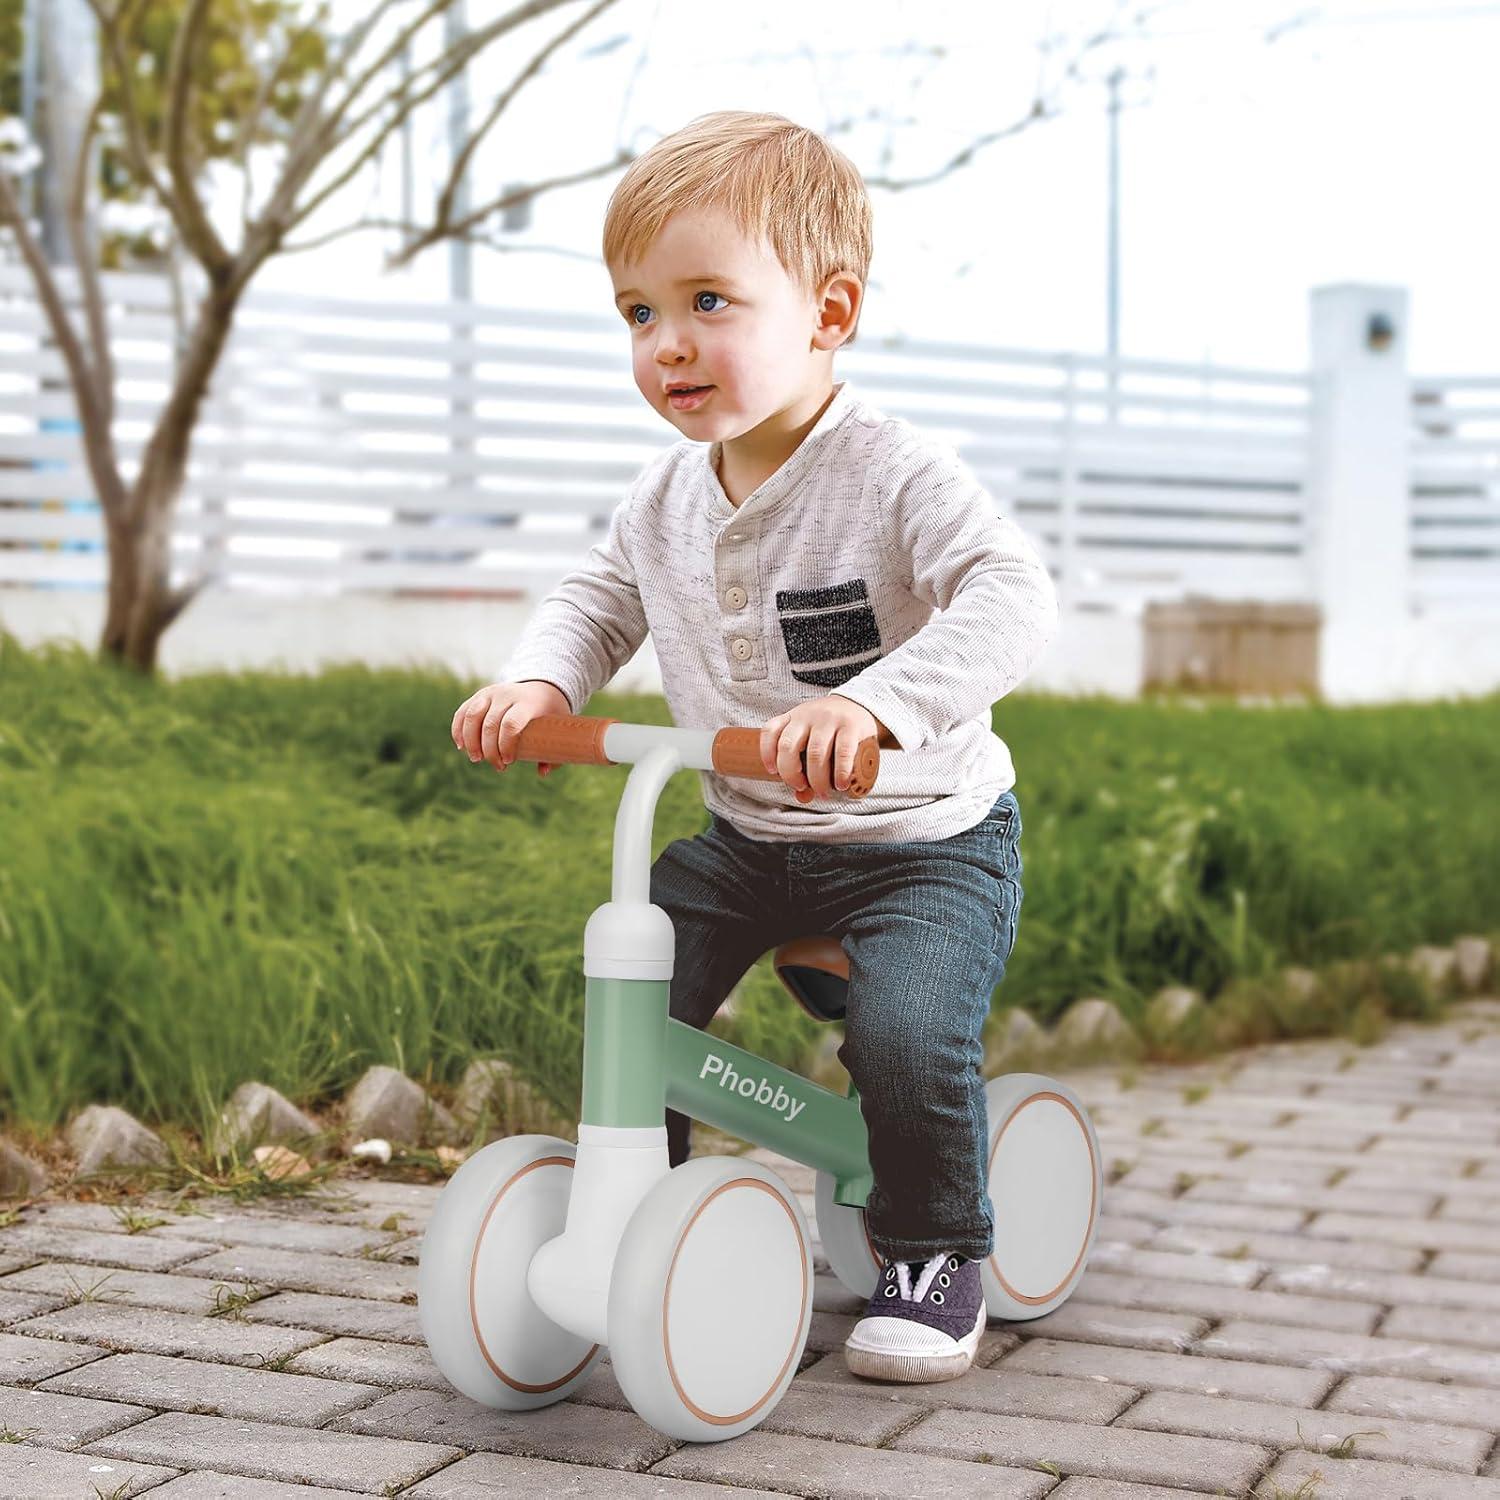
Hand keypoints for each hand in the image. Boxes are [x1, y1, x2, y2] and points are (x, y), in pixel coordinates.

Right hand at [450, 678, 570, 776]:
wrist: (542, 687)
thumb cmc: (550, 715)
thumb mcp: (558, 729)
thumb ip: (553, 752)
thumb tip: (542, 772)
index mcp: (527, 703)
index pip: (510, 724)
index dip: (505, 745)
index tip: (509, 761)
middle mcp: (506, 695)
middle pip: (490, 724)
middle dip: (490, 750)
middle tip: (498, 766)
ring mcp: (490, 693)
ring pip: (472, 716)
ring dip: (470, 741)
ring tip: (476, 759)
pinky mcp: (479, 696)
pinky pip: (463, 712)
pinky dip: (458, 730)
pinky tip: (461, 746)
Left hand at [760, 696, 883, 803]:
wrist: (859, 705)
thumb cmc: (830, 729)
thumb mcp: (811, 738)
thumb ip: (804, 766)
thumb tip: (803, 797)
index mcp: (793, 718)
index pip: (770, 731)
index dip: (766, 753)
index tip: (773, 772)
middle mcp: (807, 716)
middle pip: (788, 746)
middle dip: (791, 775)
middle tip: (802, 787)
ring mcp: (828, 719)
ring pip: (815, 753)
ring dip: (817, 779)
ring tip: (824, 792)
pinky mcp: (851, 726)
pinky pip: (842, 752)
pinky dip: (840, 773)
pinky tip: (841, 784)